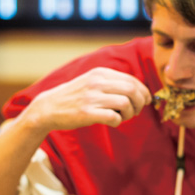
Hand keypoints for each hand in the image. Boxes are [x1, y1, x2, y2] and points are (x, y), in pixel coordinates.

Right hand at [23, 67, 152, 131]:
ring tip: (123, 117)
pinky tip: (112, 121)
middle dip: (140, 102)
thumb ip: (111, 82)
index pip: (132, 80)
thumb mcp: (92, 81)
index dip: (143, 92)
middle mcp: (97, 82)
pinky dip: (118, 121)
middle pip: (132, 90)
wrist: (48, 107)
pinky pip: (114, 117)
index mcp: (100, 73)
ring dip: (130, 113)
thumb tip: (138, 90)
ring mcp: (91, 97)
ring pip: (125, 103)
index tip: (146, 100)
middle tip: (136, 111)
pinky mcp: (87, 113)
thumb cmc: (74, 97)